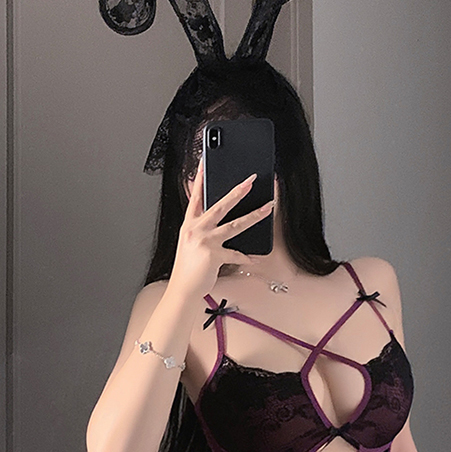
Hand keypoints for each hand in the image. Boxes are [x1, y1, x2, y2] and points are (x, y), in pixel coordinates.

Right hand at [168, 163, 273, 301]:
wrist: (183, 288)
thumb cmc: (188, 267)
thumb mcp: (189, 242)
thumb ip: (200, 226)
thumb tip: (213, 215)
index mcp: (189, 224)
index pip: (195, 196)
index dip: (200, 178)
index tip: (204, 162)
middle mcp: (196, 229)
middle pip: (220, 205)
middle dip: (237, 191)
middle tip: (250, 180)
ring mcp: (205, 241)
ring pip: (235, 225)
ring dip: (254, 215)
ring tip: (268, 207)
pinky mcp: (214, 255)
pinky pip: (237, 254)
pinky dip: (247, 257)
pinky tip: (255, 258)